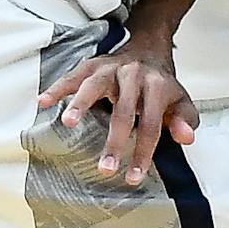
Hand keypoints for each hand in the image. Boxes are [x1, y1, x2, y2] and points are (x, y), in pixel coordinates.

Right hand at [38, 51, 198, 185]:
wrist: (148, 50)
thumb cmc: (162, 87)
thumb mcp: (182, 103)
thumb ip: (185, 122)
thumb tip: (185, 138)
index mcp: (157, 87)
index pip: (150, 125)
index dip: (143, 152)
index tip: (133, 177)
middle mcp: (134, 75)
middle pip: (122, 111)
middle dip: (114, 142)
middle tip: (105, 168)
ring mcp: (111, 68)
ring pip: (94, 86)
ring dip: (80, 104)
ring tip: (68, 123)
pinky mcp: (93, 65)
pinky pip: (73, 75)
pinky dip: (58, 87)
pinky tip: (43, 101)